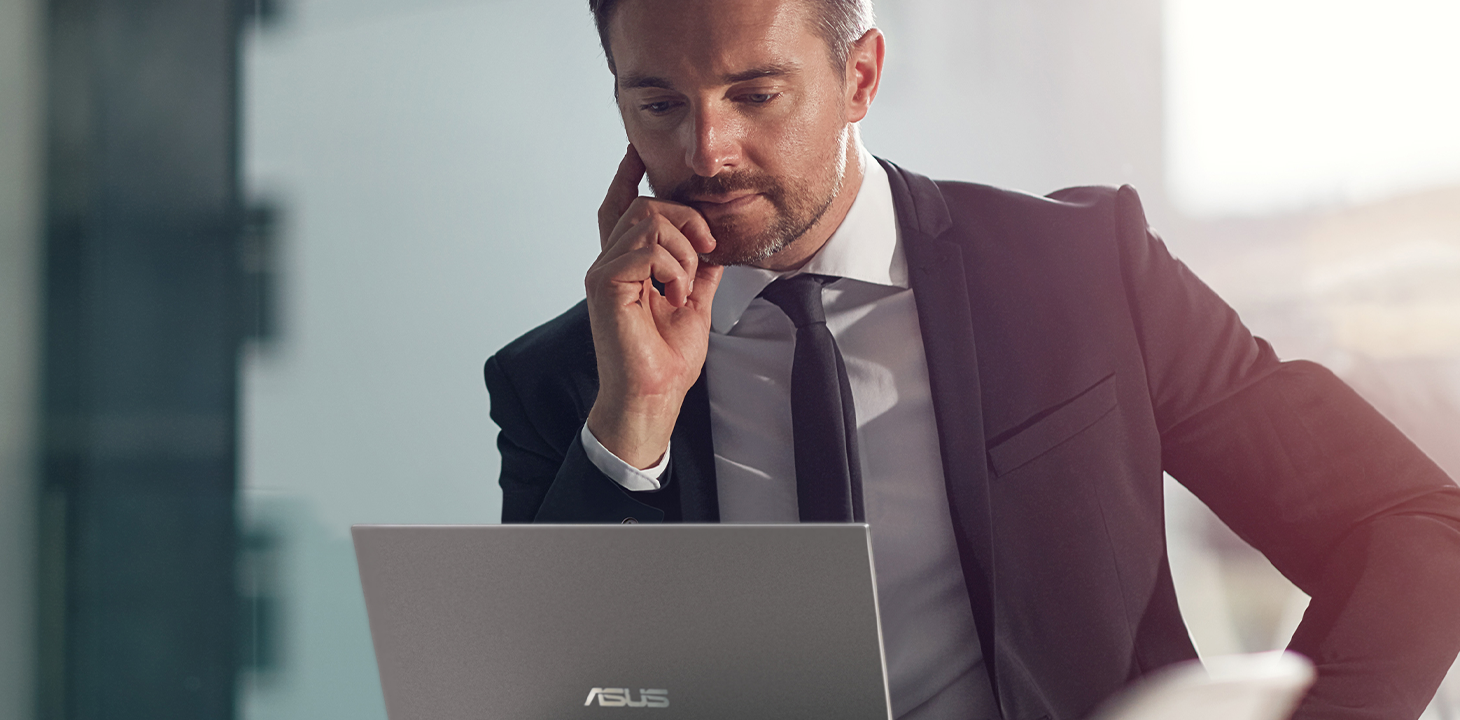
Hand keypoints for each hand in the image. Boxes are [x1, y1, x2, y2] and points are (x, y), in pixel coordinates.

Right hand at [584, 145, 723, 468]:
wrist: (654, 395)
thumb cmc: (667, 358)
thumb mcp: (694, 301)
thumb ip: (699, 269)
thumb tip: (714, 245)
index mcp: (626, 265)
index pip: (620, 207)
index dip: (627, 176)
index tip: (637, 151)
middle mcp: (608, 263)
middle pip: (645, 206)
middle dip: (686, 220)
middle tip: (706, 252)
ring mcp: (603, 272)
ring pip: (649, 220)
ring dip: (682, 251)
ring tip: (684, 287)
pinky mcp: (605, 285)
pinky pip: (647, 247)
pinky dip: (673, 268)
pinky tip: (674, 295)